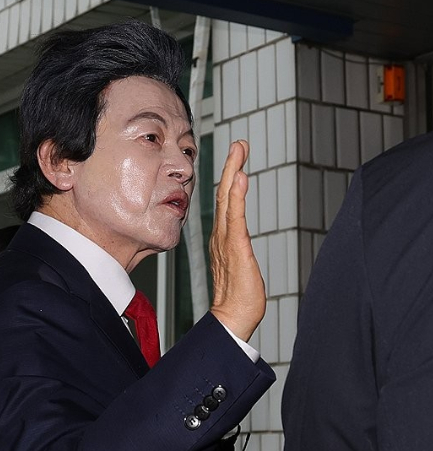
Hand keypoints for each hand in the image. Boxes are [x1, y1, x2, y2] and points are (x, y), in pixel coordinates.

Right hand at [209, 140, 264, 341]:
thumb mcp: (241, 265)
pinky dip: (237, 197)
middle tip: (239, 143)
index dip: (231, 177)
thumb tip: (237, 237)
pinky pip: (235, 218)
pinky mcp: (235, 248)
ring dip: (233, 173)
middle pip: (225, 194)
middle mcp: (221, 235)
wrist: (232, 318)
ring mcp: (225, 240)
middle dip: (232, 166)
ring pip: (228, 200)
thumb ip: (238, 248)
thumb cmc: (238, 297)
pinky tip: (240, 179)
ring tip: (239, 151)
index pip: (227, 202)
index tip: (238, 157)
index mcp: (222, 237)